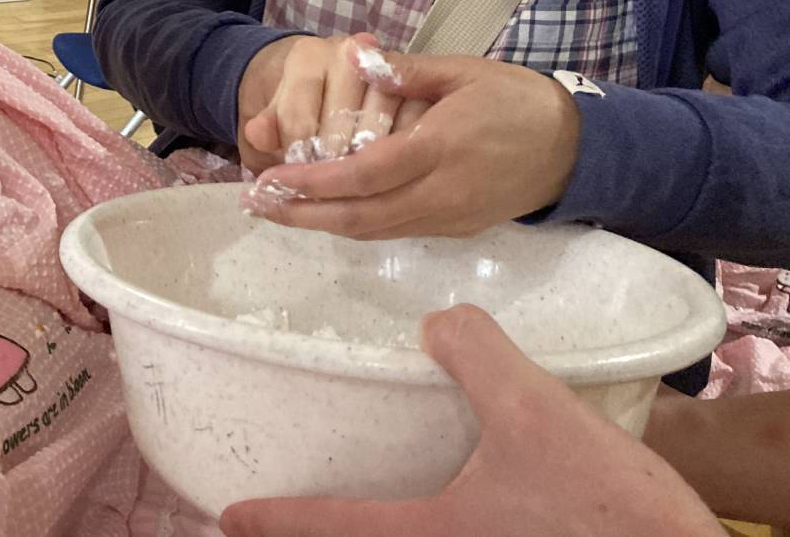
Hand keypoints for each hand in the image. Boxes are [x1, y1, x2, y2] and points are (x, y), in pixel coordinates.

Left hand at [219, 305, 721, 536]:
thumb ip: (475, 356)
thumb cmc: (605, 512)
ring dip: (380, 531)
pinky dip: (435, 523)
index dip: (277, 521)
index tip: (231, 516)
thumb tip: (440, 322)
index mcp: (430, 535)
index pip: (332, 527)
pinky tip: (462, 498)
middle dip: (321, 535)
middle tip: (277, 520)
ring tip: (366, 507)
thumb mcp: (532, 412)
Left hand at [242, 51, 577, 238]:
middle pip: (360, 217)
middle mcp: (440, 193)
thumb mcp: (463, 71)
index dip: (313, 183)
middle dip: (302, 214)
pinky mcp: (455, 228)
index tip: (270, 179)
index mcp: (439, 148)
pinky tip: (326, 209)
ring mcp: (448, 217)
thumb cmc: (515, 101)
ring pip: (374, 230)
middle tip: (255, 204)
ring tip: (278, 208)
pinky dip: (355, 222)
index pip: (364, 175)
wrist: (576, 150)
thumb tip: (356, 58)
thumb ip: (407, 71)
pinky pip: (395, 230)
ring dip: (322, 222)